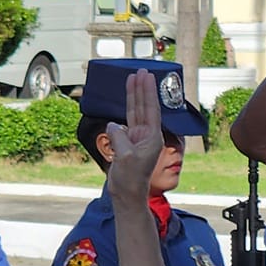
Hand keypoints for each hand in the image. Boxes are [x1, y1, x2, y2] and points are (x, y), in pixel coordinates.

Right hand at [106, 69, 165, 204]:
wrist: (127, 194)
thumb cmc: (130, 179)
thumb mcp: (125, 156)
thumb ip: (120, 137)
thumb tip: (113, 125)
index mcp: (152, 137)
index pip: (151, 109)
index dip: (148, 92)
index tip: (148, 76)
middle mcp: (147, 135)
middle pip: (144, 106)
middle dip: (142, 88)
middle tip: (142, 71)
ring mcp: (138, 138)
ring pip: (135, 111)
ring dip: (134, 95)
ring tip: (133, 78)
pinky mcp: (128, 143)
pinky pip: (126, 122)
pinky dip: (125, 110)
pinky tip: (126, 100)